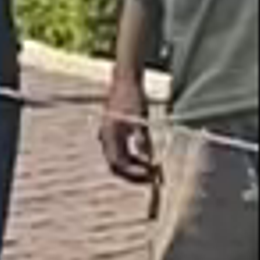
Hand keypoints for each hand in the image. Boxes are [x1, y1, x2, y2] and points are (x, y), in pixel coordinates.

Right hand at [101, 67, 159, 191]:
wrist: (125, 81)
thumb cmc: (131, 97)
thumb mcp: (139, 118)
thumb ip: (142, 139)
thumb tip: (147, 157)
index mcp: (109, 136)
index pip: (118, 163)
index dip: (132, 173)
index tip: (148, 176)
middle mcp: (106, 138)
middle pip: (117, 165)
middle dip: (134, 173)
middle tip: (152, 178)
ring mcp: (109, 136)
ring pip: (120, 159)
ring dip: (135, 166)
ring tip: (153, 169)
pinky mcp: (116, 133)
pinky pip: (123, 151)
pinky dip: (134, 157)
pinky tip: (148, 158)